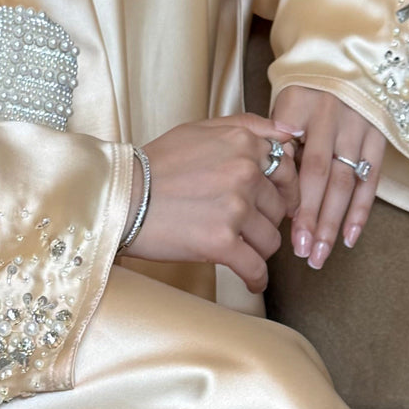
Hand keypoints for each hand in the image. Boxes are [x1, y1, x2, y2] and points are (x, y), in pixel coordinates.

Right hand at [122, 115, 299, 292]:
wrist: (118, 196)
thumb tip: (290, 135)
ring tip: (240, 251)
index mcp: (242, 143)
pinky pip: (255, 268)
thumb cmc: (153, 165)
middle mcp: (244, 172)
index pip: (287, 170)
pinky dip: (255, 278)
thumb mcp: (198, 129)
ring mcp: (235, 208)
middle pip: (278, 208)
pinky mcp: (221, 243)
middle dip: (266, 220)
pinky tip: (250, 281)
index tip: (273, 203)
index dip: (283, 190)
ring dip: (258, 249)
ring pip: (270, 240)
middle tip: (246, 228)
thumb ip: (247, 126)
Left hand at [272, 86, 385, 268]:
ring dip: (333, 221)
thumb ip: (274, 138)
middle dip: (312, 217)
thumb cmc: (302, 91)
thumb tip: (270, 183)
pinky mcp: (379, 137)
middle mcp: (332, 118)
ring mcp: (359, 128)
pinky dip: (361, 210)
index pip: (295, 158)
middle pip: (322, 175)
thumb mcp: (280, 103)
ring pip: (346, 182)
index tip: (283, 225)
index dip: (291, 194)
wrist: (342, 58)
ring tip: (320, 254)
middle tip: (301, 251)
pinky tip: (349, 237)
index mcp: (300, 107)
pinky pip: (371, 179)